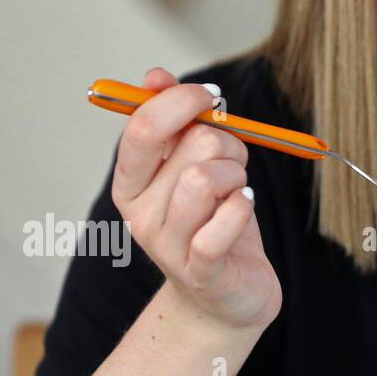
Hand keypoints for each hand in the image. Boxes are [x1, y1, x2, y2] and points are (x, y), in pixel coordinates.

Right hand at [111, 67, 280, 329]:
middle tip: (234, 165)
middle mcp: (141, 215)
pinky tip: (245, 209)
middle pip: (190, 146)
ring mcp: (168, 247)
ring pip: (205, 180)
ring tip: (238, 192)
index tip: (211, 96)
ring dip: (236, 177)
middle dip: (226, 144)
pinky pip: (220, 227)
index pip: (142, 127)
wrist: (227, 298)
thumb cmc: (214, 226)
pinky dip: (241, 210)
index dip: (181, 100)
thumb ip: (177, 125)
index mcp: (131, 184)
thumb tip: (155, 76)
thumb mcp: (193, 169)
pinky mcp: (201, 272)